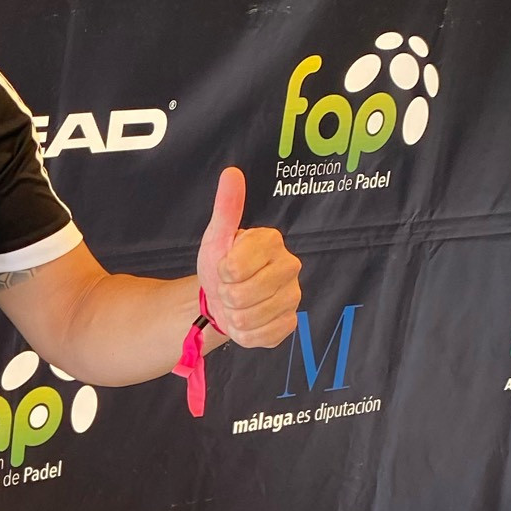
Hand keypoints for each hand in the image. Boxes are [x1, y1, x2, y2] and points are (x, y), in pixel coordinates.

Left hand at [194, 167, 300, 349]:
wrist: (221, 299)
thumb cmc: (220, 265)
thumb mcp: (217, 236)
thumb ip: (227, 207)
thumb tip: (231, 173)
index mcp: (271, 242)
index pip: (234, 267)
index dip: (221, 272)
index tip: (224, 267)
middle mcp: (290, 266)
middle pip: (242, 295)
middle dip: (226, 296)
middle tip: (229, 289)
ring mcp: (293, 296)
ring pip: (249, 318)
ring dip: (234, 315)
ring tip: (236, 304)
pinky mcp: (289, 323)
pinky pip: (259, 337)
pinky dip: (245, 334)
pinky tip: (247, 321)